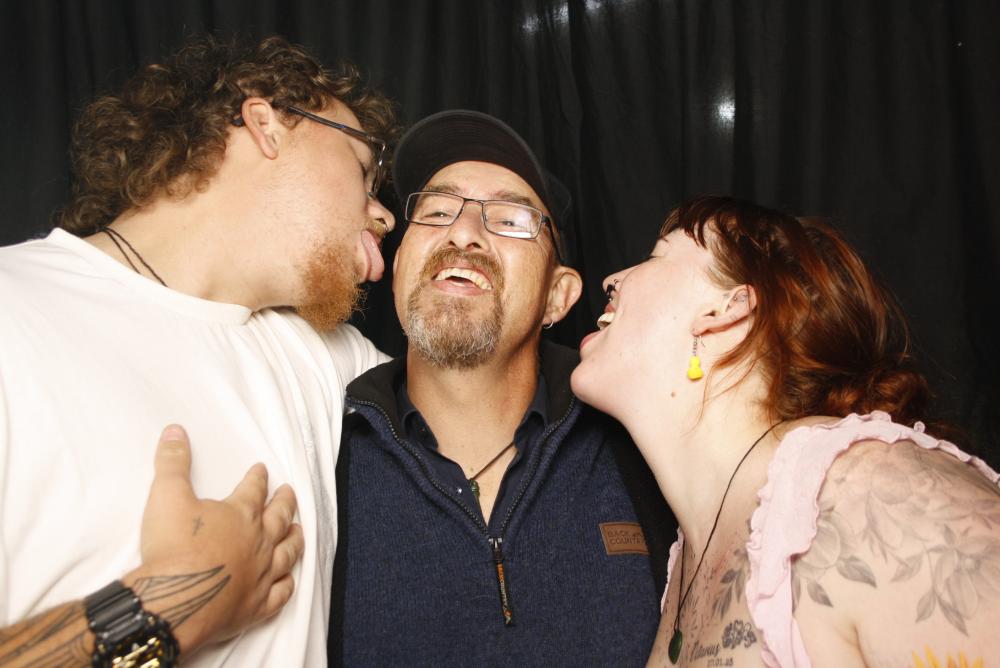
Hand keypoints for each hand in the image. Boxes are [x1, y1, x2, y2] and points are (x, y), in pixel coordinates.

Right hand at [124, 424, 304, 654]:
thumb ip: (173, 462)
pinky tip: (289, 581)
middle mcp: (259, 542)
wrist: (173, 601)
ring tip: (298, 530)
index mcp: (241, 514)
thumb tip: (175, 431)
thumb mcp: (167, 495)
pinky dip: (287, 585)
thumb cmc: (172, 548)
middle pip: (279, 517)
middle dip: (285, 502)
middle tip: (289, 492)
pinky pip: (281, 594)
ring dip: (294, 539)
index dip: (258, 478)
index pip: (254, 489)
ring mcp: (262, 575)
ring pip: (288, 553)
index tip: (262, 470)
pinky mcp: (257, 607)